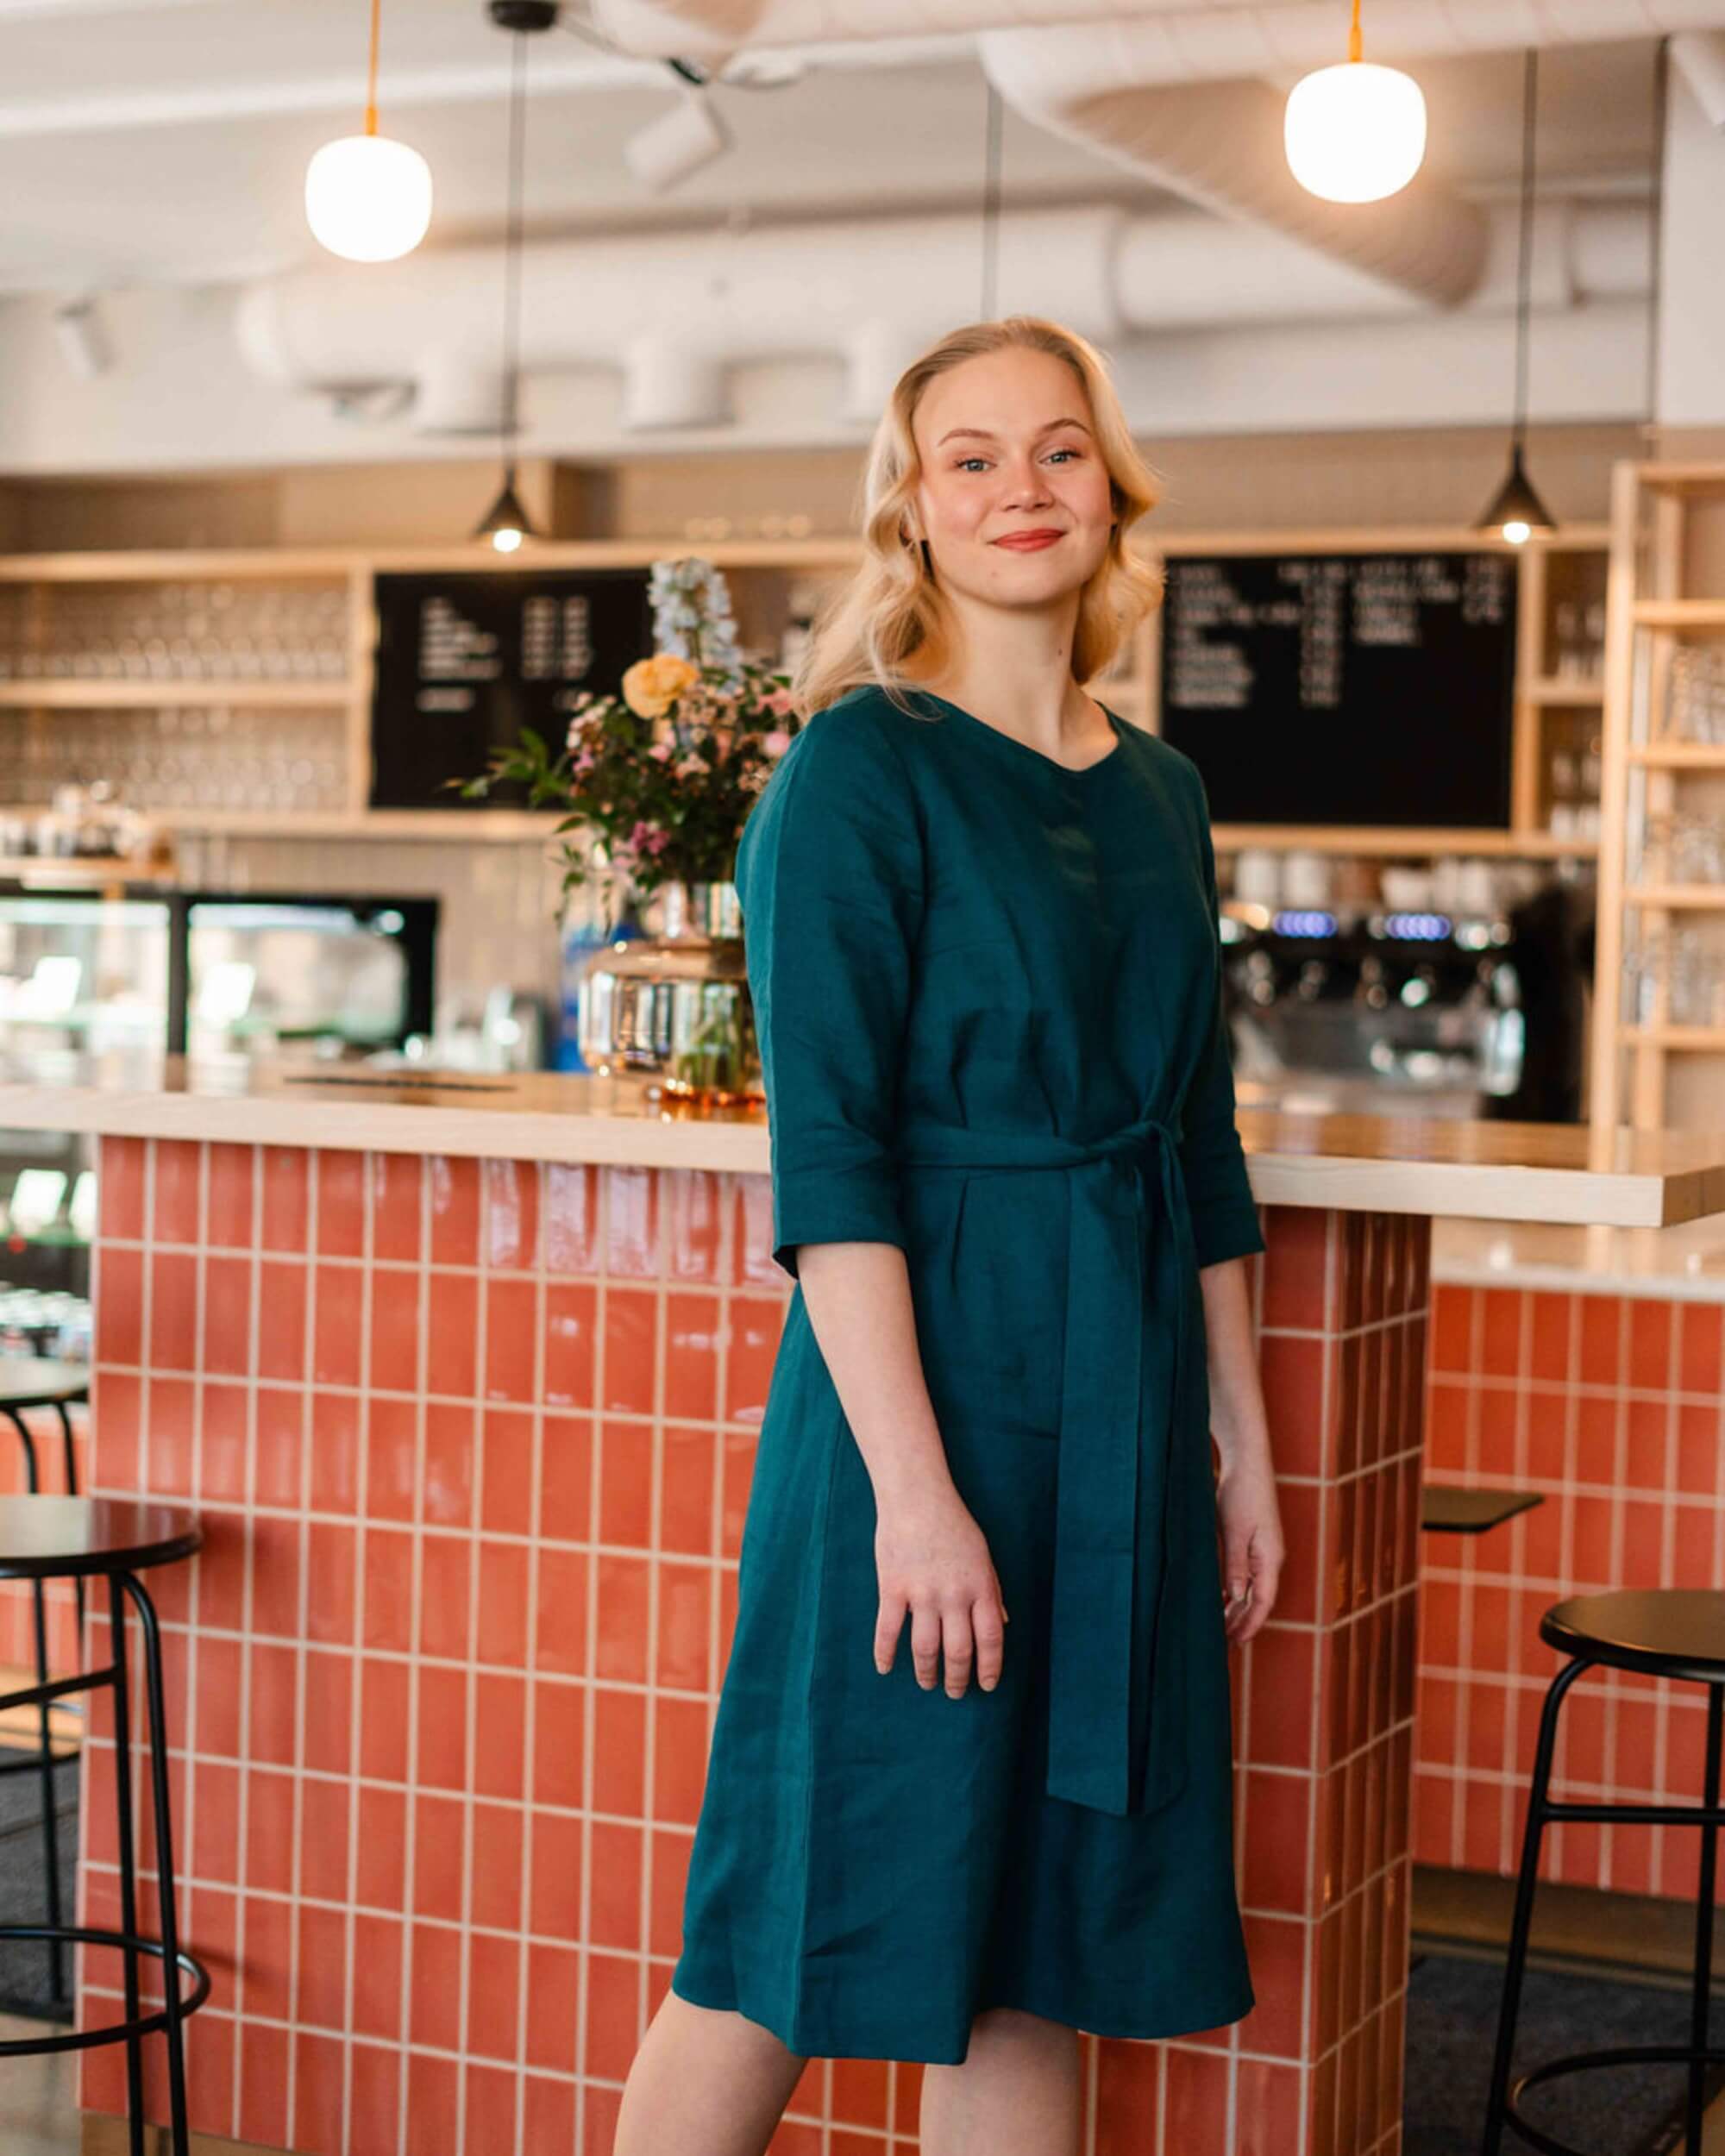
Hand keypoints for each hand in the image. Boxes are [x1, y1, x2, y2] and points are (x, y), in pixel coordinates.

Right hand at [873, 1483, 1008, 1696]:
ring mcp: (922, 1594)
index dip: (990, 1667)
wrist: (917, 1497)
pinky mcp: (893, 1588)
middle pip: (958, 1651)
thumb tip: (1001, 1624)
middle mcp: (953, 1596)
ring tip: (927, 1683)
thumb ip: (992, 1591)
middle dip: (957, 1679)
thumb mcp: (983, 1556)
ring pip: (925, 1648)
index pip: (990, 1640)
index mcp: (980, 1588)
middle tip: (954, 1692)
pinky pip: (888, 1630)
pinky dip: (885, 1653)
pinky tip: (885, 1668)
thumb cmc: (954, 1525)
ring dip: (926, 1672)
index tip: (986, 1685)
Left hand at [1215, 1446, 1282, 1646]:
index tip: (1238, 1643)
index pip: (1263, 1601)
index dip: (1251, 1624)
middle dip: (1242, 1621)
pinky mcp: (1253, 1541)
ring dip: (1237, 1607)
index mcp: (1271, 1558)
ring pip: (1252, 1588)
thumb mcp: (1234, 1531)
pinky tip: (1221, 1598)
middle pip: (1258, 1599)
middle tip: (1223, 1642)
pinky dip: (1235, 1589)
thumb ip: (1235, 1565)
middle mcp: (1270, 1558)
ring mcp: (1263, 1550)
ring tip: (1220, 1626)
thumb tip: (1237, 1597)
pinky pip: (1246, 1574)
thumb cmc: (1242, 1494)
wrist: (1247, 1463)